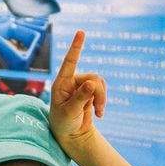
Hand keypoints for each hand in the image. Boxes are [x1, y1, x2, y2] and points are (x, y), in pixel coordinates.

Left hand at [48, 30, 105, 151]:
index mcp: (61, 83)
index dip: (76, 46)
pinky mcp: (90, 92)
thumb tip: (92, 83)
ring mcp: (82, 86)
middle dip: (99, 93)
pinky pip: (102, 90)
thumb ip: (81, 97)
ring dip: (102, 98)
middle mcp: (71, 81)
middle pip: (94, 77)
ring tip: (98, 113)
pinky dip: (103, 101)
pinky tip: (99, 114)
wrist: (70, 134)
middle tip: (98, 110)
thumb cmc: (63, 123)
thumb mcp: (70, 112)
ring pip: (100, 83)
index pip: (69, 62)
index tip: (81, 31)